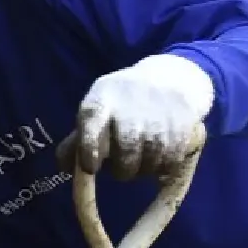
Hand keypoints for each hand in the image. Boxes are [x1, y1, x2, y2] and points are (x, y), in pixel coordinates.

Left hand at [59, 54, 212, 178]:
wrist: (171, 78)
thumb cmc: (123, 100)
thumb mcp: (97, 109)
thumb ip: (77, 141)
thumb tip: (65, 169)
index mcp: (101, 103)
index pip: (91, 128)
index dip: (89, 150)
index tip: (91, 167)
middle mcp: (130, 110)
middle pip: (126, 155)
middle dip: (123, 169)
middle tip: (123, 166)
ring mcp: (158, 120)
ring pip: (149, 164)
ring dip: (144, 168)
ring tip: (142, 156)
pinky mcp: (182, 129)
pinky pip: (170, 162)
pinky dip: (164, 165)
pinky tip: (160, 153)